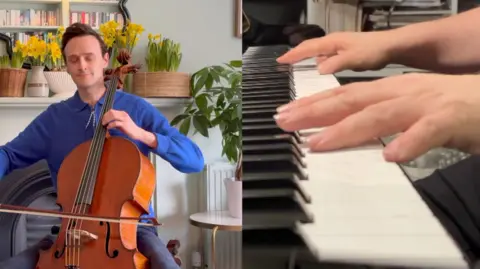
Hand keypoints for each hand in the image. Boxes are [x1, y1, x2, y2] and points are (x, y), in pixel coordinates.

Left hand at [102, 109, 142, 139]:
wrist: (137, 132)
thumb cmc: (128, 128)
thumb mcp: (121, 123)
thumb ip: (115, 121)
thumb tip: (106, 122)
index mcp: (122, 113)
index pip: (111, 111)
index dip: (105, 115)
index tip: (102, 119)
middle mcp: (123, 114)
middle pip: (111, 112)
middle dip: (105, 117)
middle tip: (102, 122)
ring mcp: (124, 119)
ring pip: (113, 116)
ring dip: (106, 120)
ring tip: (104, 124)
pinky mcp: (124, 124)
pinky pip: (115, 123)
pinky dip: (110, 125)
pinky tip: (108, 127)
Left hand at [274, 73, 479, 162]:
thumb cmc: (447, 106)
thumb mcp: (404, 108)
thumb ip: (376, 118)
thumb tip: (342, 130)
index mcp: (389, 90)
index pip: (343, 95)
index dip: (312, 104)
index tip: (285, 113)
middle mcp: (400, 92)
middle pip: (350, 100)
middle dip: (314, 112)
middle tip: (284, 122)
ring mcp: (424, 104)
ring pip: (379, 114)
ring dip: (346, 129)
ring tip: (319, 143)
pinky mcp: (450, 119)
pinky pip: (428, 132)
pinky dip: (410, 142)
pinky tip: (392, 156)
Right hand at [276, 31, 397, 73]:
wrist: (393, 46)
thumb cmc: (375, 51)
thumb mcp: (354, 59)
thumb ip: (336, 64)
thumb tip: (318, 69)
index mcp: (332, 42)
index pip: (307, 48)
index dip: (293, 54)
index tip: (280, 60)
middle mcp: (334, 42)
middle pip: (310, 47)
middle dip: (295, 53)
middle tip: (283, 61)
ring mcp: (340, 46)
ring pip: (317, 50)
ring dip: (305, 56)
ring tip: (295, 63)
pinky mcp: (346, 51)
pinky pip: (326, 54)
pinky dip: (317, 59)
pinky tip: (319, 67)